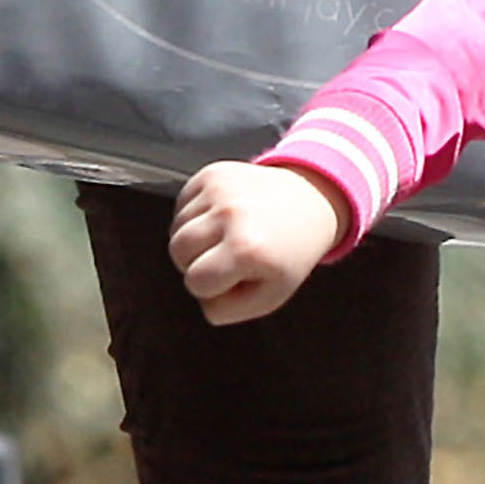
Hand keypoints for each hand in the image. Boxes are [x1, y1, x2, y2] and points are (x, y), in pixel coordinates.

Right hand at [169, 161, 349, 324]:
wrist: (309, 203)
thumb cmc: (290, 252)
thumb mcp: (272, 294)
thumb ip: (230, 309)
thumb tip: (201, 300)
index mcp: (247, 249)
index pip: (196, 283)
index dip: (210, 288)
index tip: (231, 278)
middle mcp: (230, 215)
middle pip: (177, 253)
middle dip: (196, 263)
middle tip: (227, 258)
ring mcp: (219, 190)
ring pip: (175, 229)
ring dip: (194, 240)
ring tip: (226, 237)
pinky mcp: (211, 174)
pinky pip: (180, 206)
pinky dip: (194, 217)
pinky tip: (222, 220)